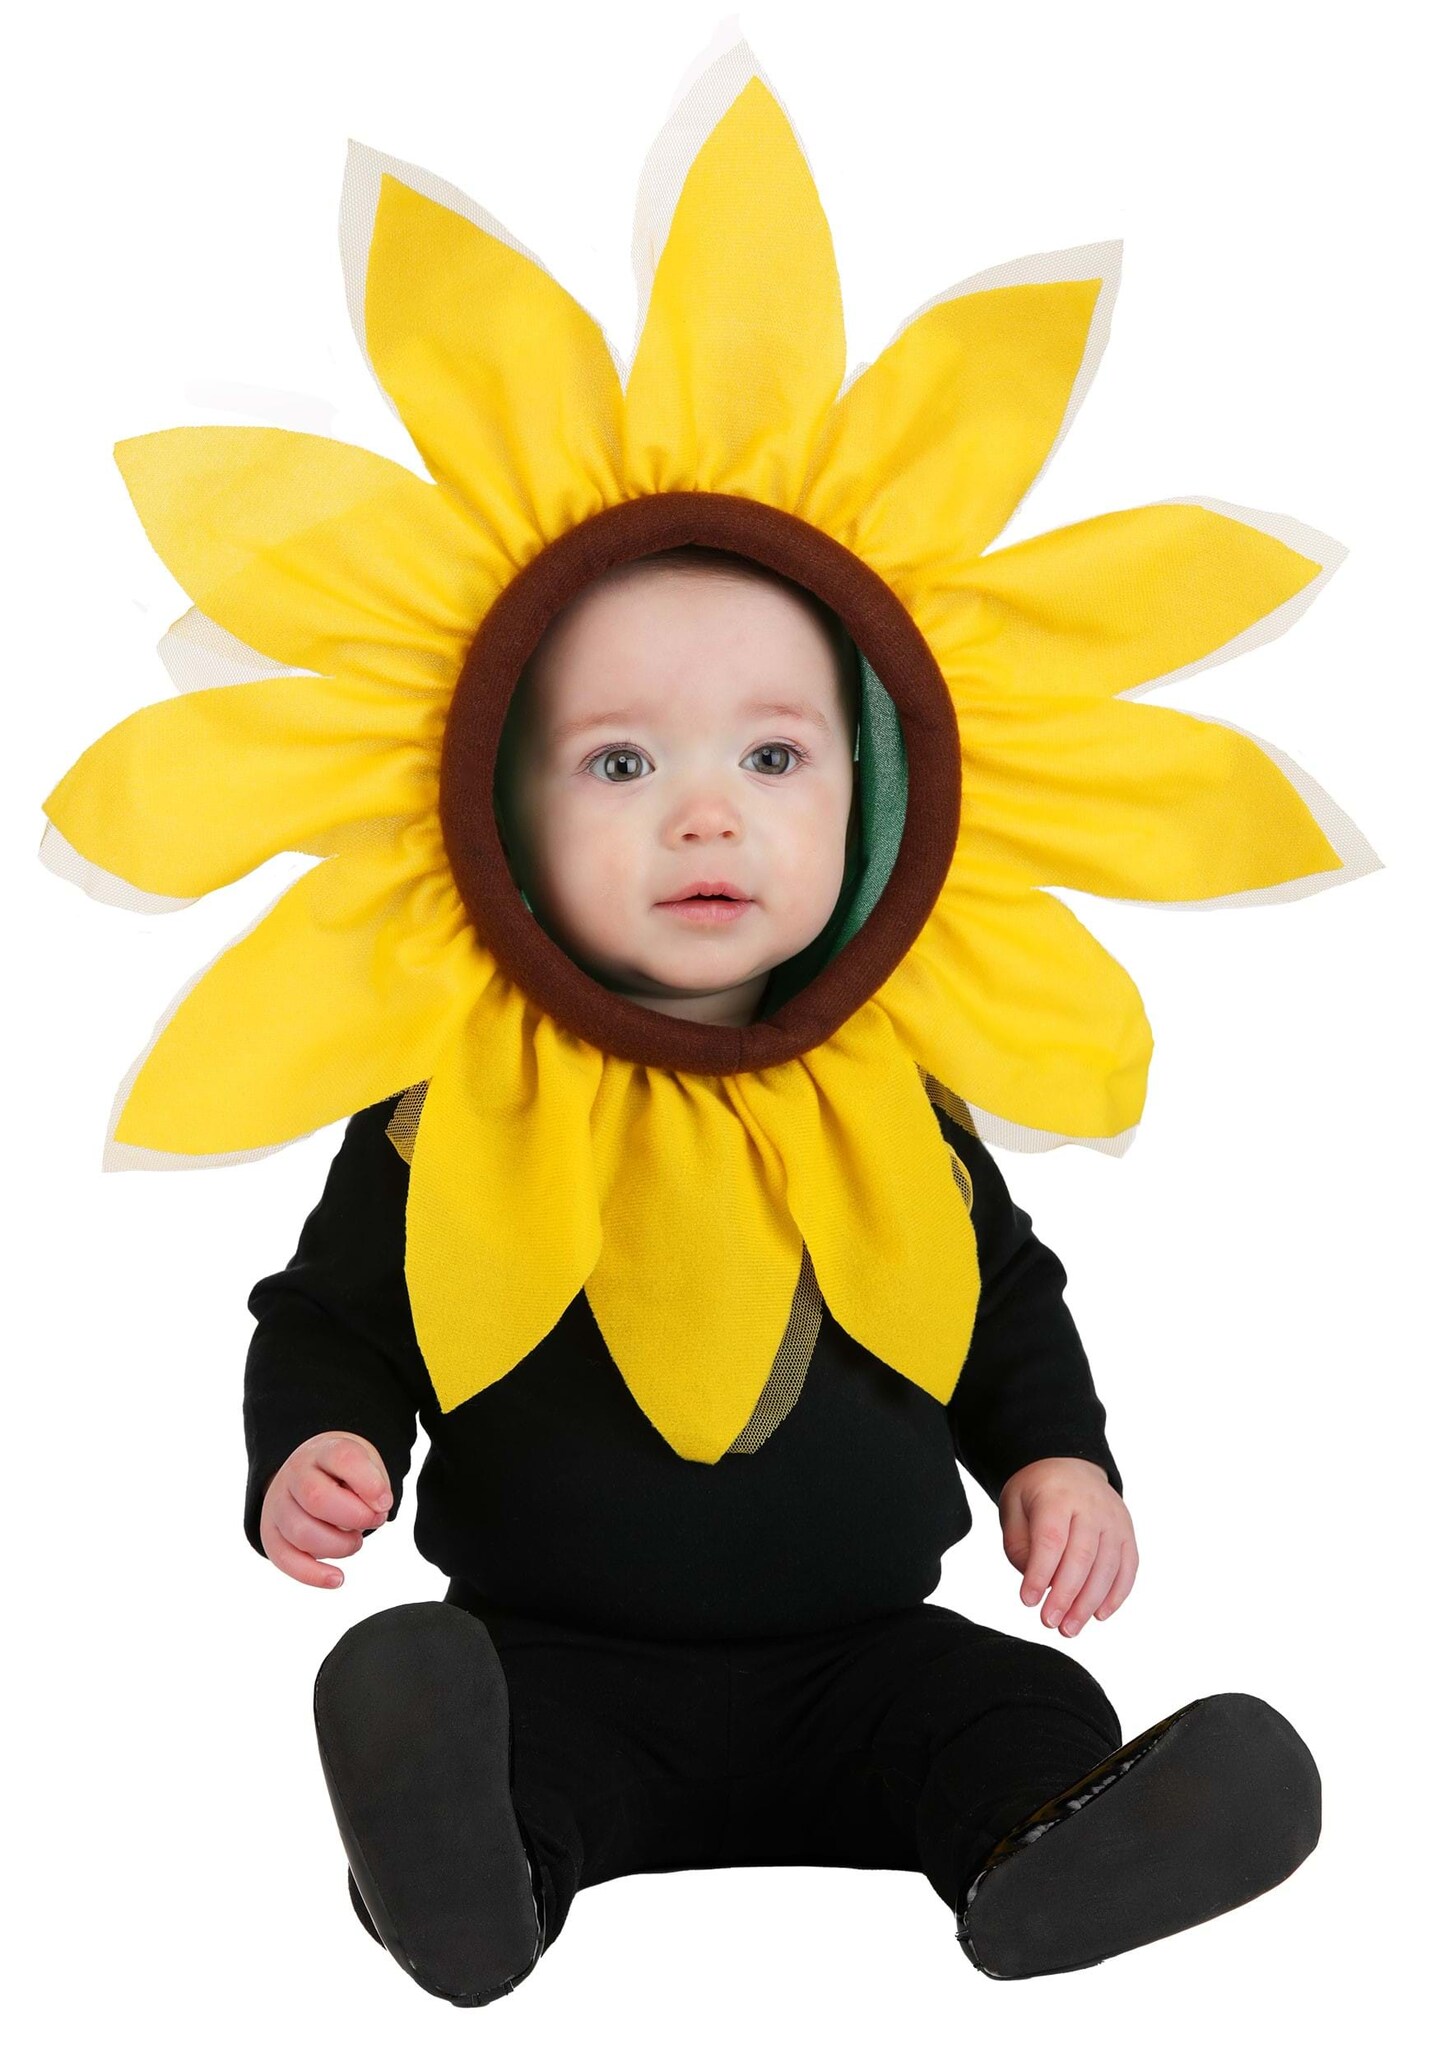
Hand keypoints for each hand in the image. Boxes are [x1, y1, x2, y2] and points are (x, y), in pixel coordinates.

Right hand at [259, 1431, 392, 1589]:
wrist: (310, 1473)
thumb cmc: (345, 1475)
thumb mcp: (365, 1467)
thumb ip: (373, 1485)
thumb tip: (376, 1510)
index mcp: (323, 1451)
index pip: (343, 1458)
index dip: (369, 1483)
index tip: (385, 1502)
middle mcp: (294, 1475)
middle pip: (317, 1498)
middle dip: (355, 1518)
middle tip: (374, 1521)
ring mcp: (278, 1504)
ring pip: (301, 1532)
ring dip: (339, 1546)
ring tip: (355, 1541)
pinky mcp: (271, 1534)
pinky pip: (284, 1559)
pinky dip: (312, 1575)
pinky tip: (337, 1579)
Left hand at [998, 1457, 1137, 1636]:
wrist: (1069, 1465)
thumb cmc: (1036, 1493)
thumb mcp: (1013, 1508)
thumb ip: (1019, 1546)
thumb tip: (1038, 1583)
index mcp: (1058, 1496)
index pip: (1050, 1539)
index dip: (1040, 1574)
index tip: (1028, 1602)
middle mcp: (1091, 1506)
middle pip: (1081, 1557)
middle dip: (1065, 1596)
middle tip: (1049, 1623)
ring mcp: (1114, 1520)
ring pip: (1107, 1567)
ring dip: (1089, 1603)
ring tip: (1070, 1628)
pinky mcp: (1127, 1533)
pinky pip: (1128, 1568)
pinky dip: (1116, 1595)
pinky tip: (1099, 1615)